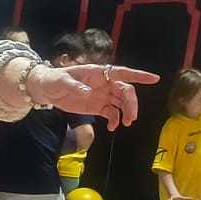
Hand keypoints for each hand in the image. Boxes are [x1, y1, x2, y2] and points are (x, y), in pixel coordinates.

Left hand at [28, 64, 158, 130]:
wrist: (46, 90)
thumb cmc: (54, 79)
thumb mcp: (61, 81)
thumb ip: (74, 86)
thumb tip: (87, 91)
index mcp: (98, 73)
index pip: (122, 72)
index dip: (138, 75)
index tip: (154, 79)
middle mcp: (104, 83)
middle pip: (125, 91)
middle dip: (131, 103)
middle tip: (131, 117)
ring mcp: (102, 95)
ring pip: (121, 103)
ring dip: (127, 112)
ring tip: (126, 123)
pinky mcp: (98, 107)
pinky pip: (112, 113)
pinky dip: (115, 120)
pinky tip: (113, 127)